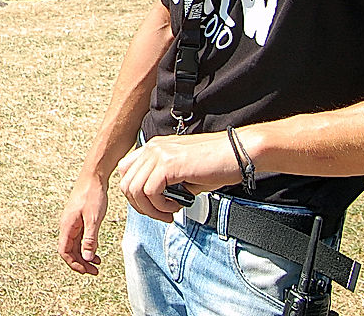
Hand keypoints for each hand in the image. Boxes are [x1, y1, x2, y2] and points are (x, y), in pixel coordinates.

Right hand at [58, 174, 108, 274]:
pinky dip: (87, 247)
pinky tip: (96, 250)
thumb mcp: (94, 219)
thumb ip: (90, 239)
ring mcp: (72, 222)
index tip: (87, 271)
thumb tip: (86, 258)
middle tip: (95, 271)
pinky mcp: (79, 219)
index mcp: (67, 226)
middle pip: (69, 251)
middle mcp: (67, 225)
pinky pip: (80, 238)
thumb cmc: (93, 195)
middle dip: (81, 263)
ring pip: (75, 245)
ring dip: (84, 256)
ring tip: (97, 264)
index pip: (64, 251)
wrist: (93, 176)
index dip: (74, 264)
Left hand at [115, 131, 240, 220]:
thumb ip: (165, 182)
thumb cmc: (217, 165)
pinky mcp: (169, 164)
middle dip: (140, 206)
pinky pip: (150, 192)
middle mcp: (153, 148)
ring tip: (169, 213)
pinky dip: (161, 206)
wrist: (238, 153)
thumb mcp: (184, 173)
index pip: (126, 171)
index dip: (135, 194)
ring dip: (151, 209)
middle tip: (161, 215)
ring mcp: (159, 154)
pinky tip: (177, 206)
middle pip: (126, 182)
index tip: (153, 207)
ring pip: (135, 189)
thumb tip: (155, 202)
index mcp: (154, 148)